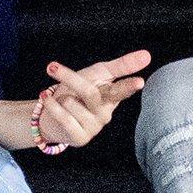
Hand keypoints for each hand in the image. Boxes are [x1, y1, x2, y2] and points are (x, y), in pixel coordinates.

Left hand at [25, 52, 148, 154]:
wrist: (54, 117)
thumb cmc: (78, 92)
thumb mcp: (97, 74)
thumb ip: (120, 66)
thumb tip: (147, 55)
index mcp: (112, 96)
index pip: (122, 89)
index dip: (129, 86)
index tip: (140, 81)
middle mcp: (106, 113)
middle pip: (89, 92)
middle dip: (71, 79)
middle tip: (52, 67)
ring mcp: (94, 127)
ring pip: (71, 103)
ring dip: (61, 95)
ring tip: (61, 97)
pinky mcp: (80, 138)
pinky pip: (64, 117)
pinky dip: (52, 105)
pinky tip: (46, 98)